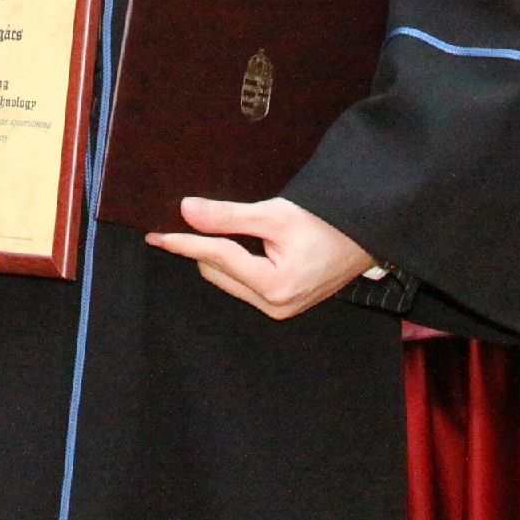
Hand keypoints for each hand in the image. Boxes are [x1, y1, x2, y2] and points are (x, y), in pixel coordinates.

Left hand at [145, 196, 372, 320]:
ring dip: (217, 254)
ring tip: (218, 228)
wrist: (364, 236)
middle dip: (201, 246)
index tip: (155, 234)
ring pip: (227, 278)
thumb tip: (186, 211)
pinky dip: (233, 263)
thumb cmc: (326, 222)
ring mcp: (279, 309)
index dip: (184, 241)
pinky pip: (243, 283)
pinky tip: (234, 243)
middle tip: (188, 219)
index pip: (216, 257)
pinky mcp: (282, 304)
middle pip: (217, 271)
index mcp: (274, 287)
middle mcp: (274, 306)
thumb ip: (228, 215)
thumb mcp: (275, 214)